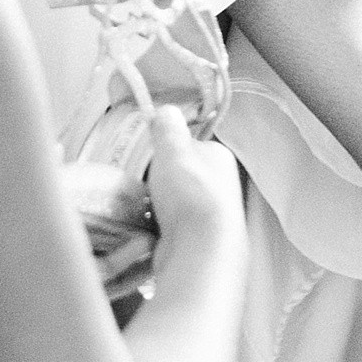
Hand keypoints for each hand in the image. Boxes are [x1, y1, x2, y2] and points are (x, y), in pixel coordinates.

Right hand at [141, 108, 242, 237]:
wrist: (201, 251)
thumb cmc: (190, 195)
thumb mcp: (174, 150)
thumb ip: (168, 128)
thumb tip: (166, 110)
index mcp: (219, 158)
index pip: (187, 146)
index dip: (164, 151)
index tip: (147, 159)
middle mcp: (221, 186)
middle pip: (178, 176)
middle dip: (157, 182)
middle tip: (141, 187)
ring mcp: (211, 216)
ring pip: (171, 203)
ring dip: (153, 206)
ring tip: (141, 211)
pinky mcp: (199, 241)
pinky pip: (169, 228)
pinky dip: (155, 228)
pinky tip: (146, 231)